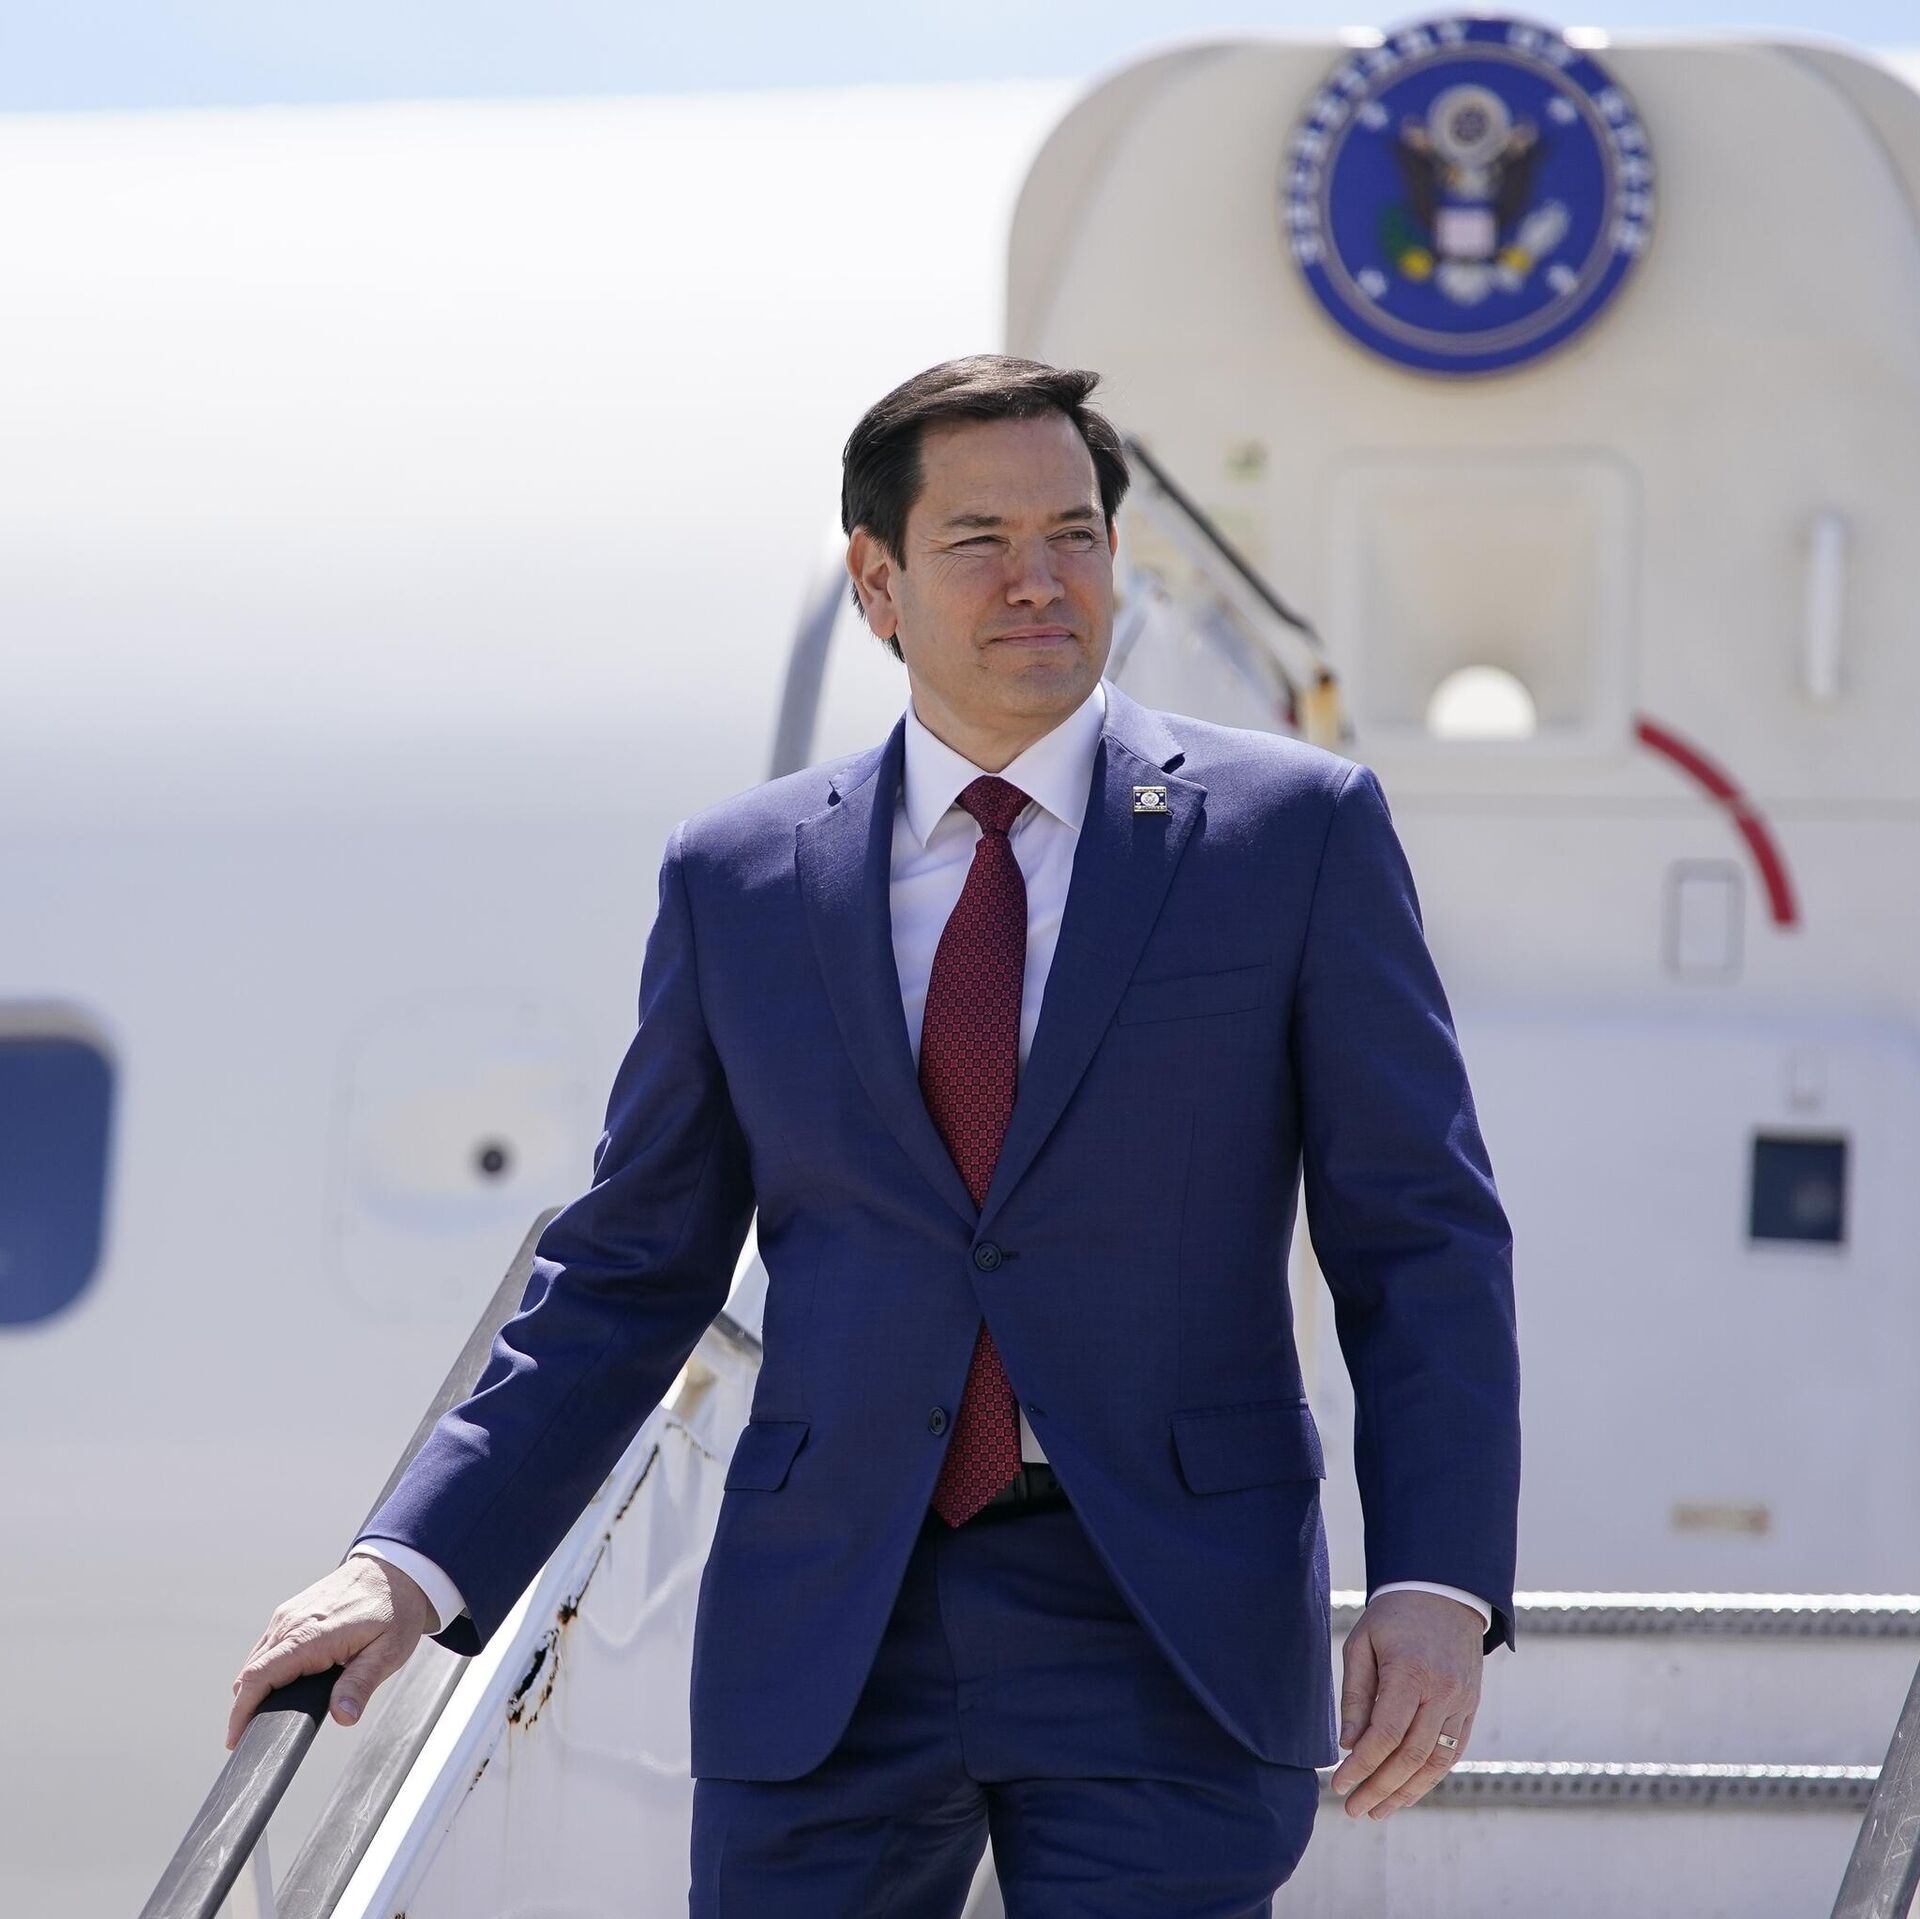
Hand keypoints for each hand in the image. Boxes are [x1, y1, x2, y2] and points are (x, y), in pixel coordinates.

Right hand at [225, 1556, 435, 1749]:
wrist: (396, 1569)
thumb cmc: (395, 1610)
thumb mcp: (387, 1651)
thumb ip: (361, 1684)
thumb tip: (342, 1716)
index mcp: (310, 1634)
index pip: (259, 1677)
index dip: (241, 1712)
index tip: (234, 1740)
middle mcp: (291, 1622)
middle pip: (250, 1673)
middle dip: (244, 1707)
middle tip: (250, 1737)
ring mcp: (289, 1614)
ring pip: (256, 1660)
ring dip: (252, 1688)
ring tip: (260, 1718)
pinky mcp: (292, 1611)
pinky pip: (267, 1646)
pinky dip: (263, 1670)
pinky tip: (275, 1687)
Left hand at [1330, 1588, 1481, 1818]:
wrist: (1444, 1593)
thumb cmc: (1394, 1617)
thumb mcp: (1362, 1644)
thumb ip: (1356, 1696)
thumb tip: (1349, 1746)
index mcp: (1411, 1673)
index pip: (1386, 1735)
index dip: (1362, 1767)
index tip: (1339, 1786)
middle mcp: (1443, 1692)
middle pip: (1411, 1756)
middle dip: (1380, 1788)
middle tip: (1354, 1809)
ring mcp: (1462, 1702)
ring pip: (1436, 1761)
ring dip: (1406, 1791)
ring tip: (1378, 1810)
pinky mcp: (1471, 1708)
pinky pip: (1452, 1752)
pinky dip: (1429, 1776)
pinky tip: (1406, 1790)